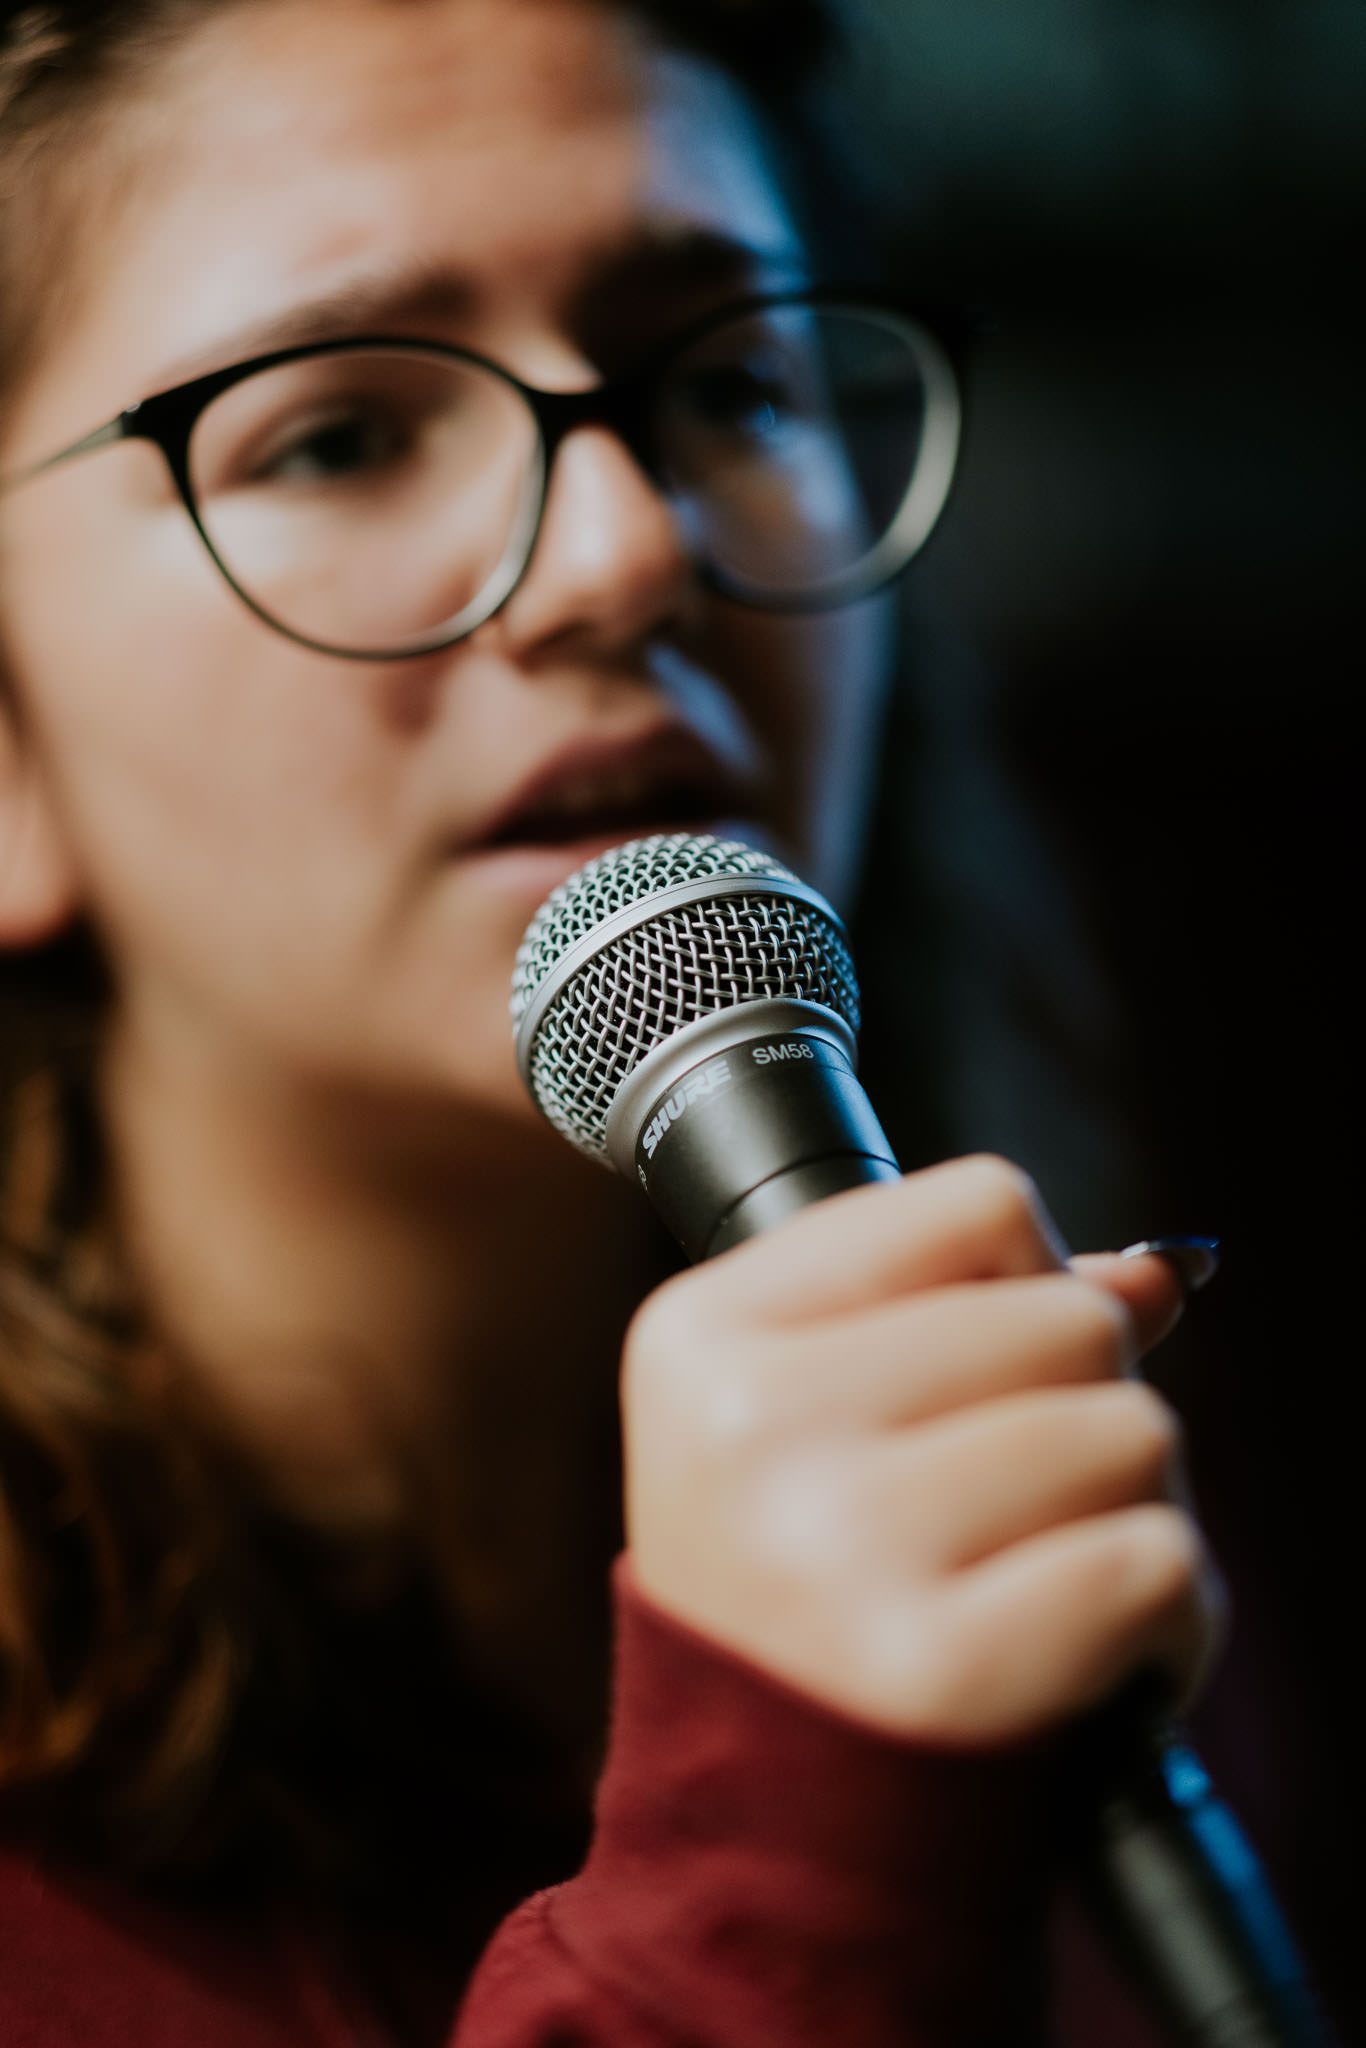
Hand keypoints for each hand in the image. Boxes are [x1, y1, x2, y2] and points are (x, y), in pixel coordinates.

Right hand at [622, 1156, 1225, 1745]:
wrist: (766, 1836)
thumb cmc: (804, 1597)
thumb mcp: (815, 1421)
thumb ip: (974, 1315)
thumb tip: (1156, 1271)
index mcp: (704, 1336)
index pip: (981, 1205)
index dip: (1024, 1284)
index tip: (977, 1379)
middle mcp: (750, 1425)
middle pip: (1073, 1316)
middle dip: (1086, 1408)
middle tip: (1012, 1508)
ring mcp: (836, 1544)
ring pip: (1136, 1432)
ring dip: (1133, 1514)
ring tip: (1040, 1582)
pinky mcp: (939, 1669)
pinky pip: (1160, 1561)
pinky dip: (1169, 1617)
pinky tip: (1087, 1659)